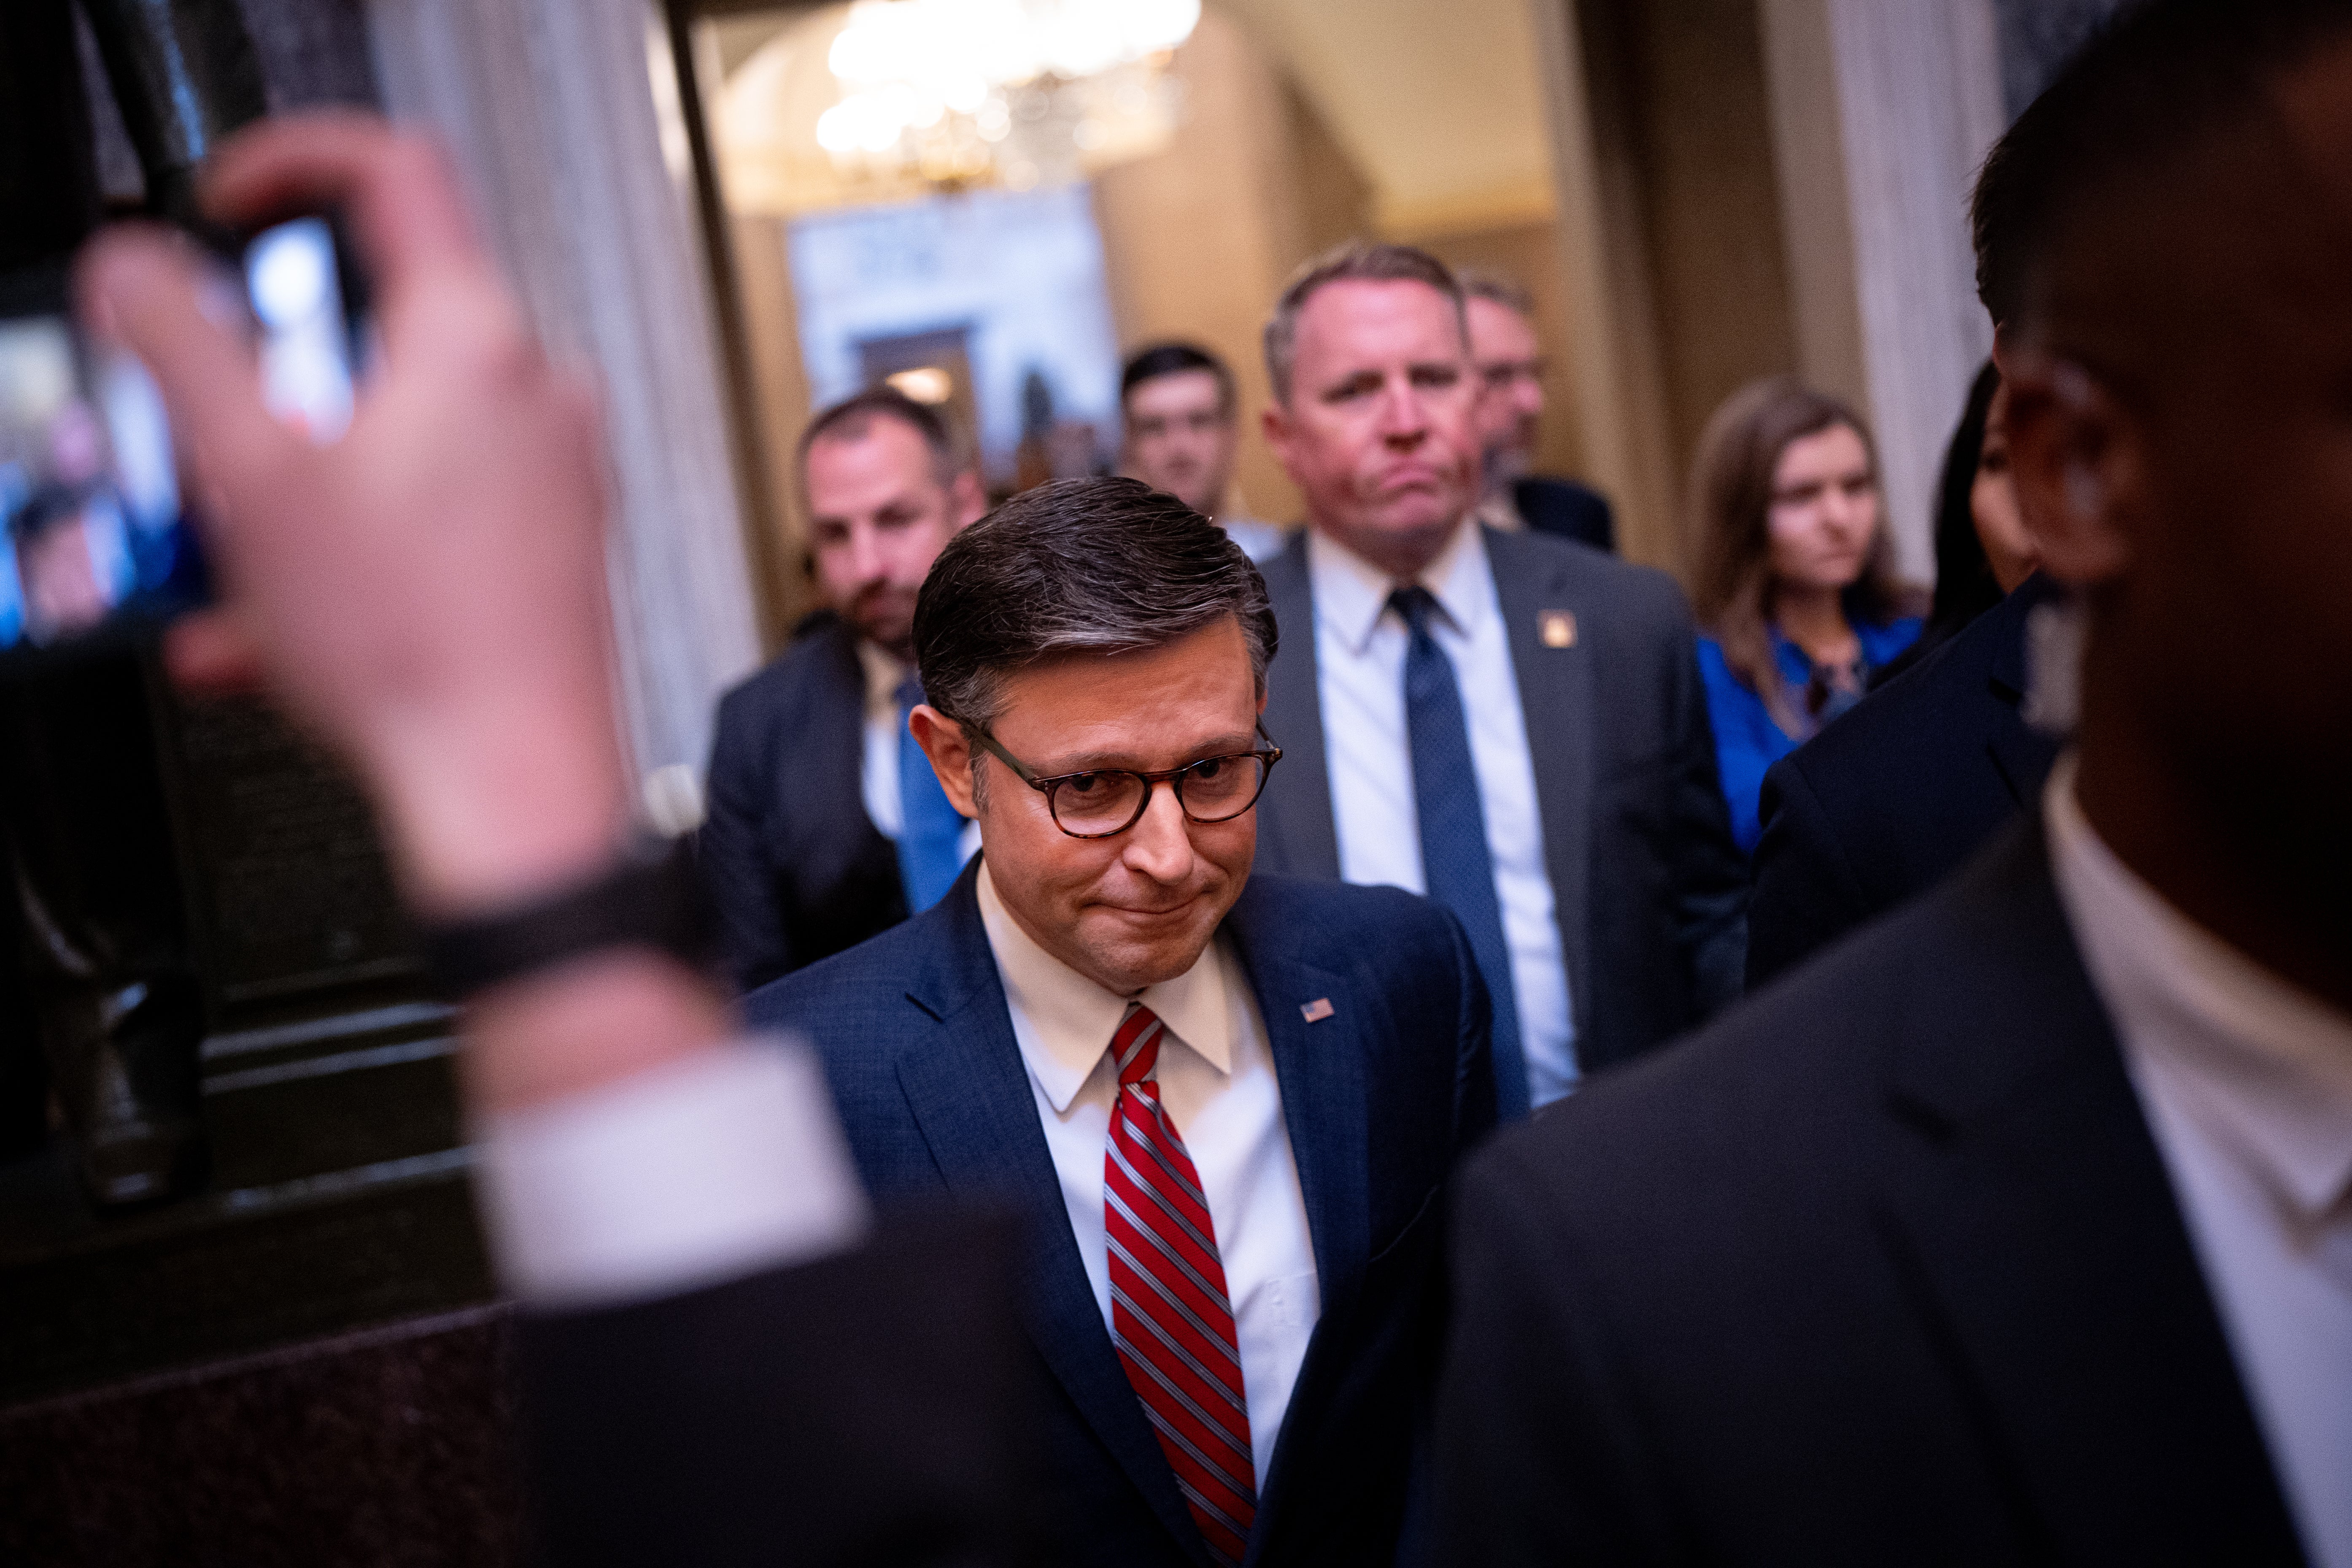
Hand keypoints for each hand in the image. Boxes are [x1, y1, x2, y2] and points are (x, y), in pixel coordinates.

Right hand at [79, 113, 627, 916]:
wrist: (510, 784)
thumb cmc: (421, 653)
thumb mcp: (252, 477)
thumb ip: (185, 350)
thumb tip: (140, 273)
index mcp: (475, 343)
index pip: (393, 172)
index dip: (293, 165)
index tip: (230, 206)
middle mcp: (533, 394)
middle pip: (375, 323)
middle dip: (270, 376)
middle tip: (213, 429)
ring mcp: (550, 473)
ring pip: (387, 437)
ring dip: (291, 484)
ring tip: (235, 554)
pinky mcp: (546, 545)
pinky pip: (423, 515)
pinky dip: (344, 550)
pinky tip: (277, 625)